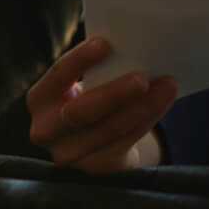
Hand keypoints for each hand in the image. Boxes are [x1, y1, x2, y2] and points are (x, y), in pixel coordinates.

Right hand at [26, 36, 177, 171]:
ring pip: (109, 130)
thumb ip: (98, 67)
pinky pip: (125, 142)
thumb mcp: (82, 83)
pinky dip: (147, 119)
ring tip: (168, 85)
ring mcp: (68, 154)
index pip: (57, 76)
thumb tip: (132, 40)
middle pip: (80, 113)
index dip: (80, 60)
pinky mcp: (94, 168)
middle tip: (143, 78)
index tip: (106, 43)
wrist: (95, 143)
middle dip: (114, 94)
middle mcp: (45, 130)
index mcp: (39, 99)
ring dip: (143, 107)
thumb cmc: (90, 96)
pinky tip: (163, 102)